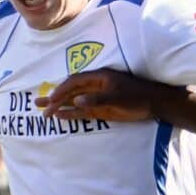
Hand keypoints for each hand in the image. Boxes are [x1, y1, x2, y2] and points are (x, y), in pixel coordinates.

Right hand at [39, 69, 160, 122]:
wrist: (156, 104)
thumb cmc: (138, 98)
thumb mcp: (118, 99)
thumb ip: (97, 100)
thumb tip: (77, 101)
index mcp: (99, 77)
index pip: (74, 82)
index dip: (61, 89)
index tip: (51, 99)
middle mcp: (95, 86)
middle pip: (71, 91)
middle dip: (55, 98)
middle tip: (39, 105)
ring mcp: (98, 98)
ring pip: (74, 101)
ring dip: (59, 106)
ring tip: (43, 111)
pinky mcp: (102, 109)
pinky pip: (83, 111)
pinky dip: (72, 114)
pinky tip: (60, 117)